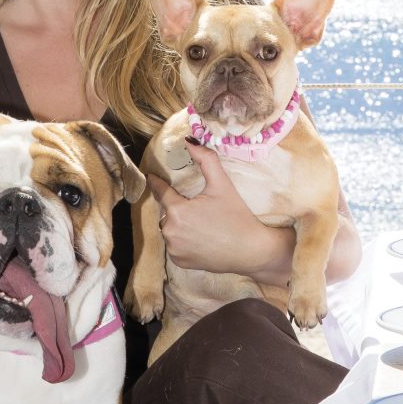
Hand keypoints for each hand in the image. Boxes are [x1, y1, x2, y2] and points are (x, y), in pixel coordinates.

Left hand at [148, 141, 294, 280]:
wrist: (251, 251)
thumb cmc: (237, 216)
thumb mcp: (222, 184)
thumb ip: (205, 159)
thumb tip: (189, 141)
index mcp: (177, 211)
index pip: (160, 191)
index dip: (156, 182)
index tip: (151, 176)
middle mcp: (170, 231)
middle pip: (166, 212)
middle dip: (176, 207)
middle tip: (194, 206)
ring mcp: (174, 249)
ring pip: (169, 229)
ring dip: (178, 224)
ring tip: (198, 223)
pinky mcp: (180, 262)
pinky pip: (174, 246)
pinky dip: (182, 241)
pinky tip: (198, 238)